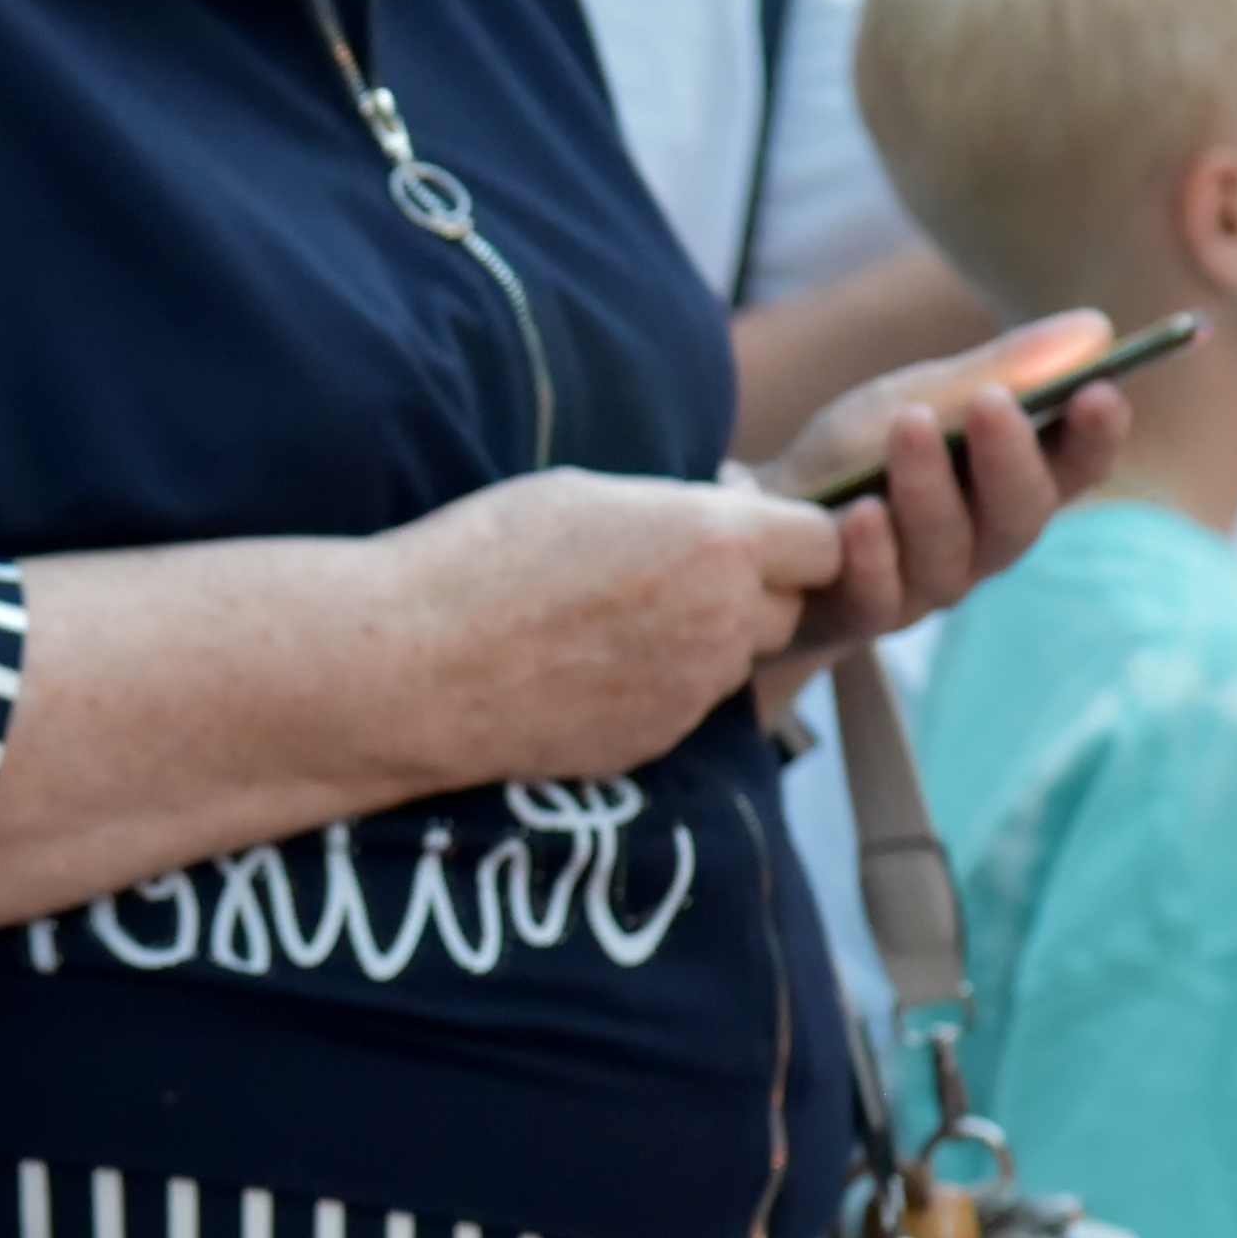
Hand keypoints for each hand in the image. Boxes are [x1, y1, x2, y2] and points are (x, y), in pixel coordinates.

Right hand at [397, 471, 845, 778]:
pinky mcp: (656, 742)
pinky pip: (686, 704)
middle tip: (671, 571)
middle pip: (788, 606)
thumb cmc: (486, 557)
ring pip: (736, 658)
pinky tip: (587, 665)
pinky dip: (658, 684)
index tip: (746, 529)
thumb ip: (678, 513)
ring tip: (616, 618)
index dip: (788, 534)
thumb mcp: (590, 495)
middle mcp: (722, 622)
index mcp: (716, 543)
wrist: (412, 666)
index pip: (824, 542)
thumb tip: (719, 523)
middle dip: (750, 589)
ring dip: (705, 638)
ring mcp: (692, 692)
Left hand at [764, 312, 1122, 650]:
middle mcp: (981, 546)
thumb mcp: (920, 399)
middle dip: (1011, 459)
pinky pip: (878, 594)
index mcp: (1008, 488)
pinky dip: (873, 552)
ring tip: (910, 424)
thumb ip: (1001, 370)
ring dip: (930, 487)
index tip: (1103, 390)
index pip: (1074, 470)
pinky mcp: (861, 617)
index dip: (1096, 436)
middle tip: (996, 403)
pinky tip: (862, 513)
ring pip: (949, 553)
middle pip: (1021, 517)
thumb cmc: (854, 458)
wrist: (756, 517)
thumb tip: (1096, 328)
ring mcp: (924, 588)